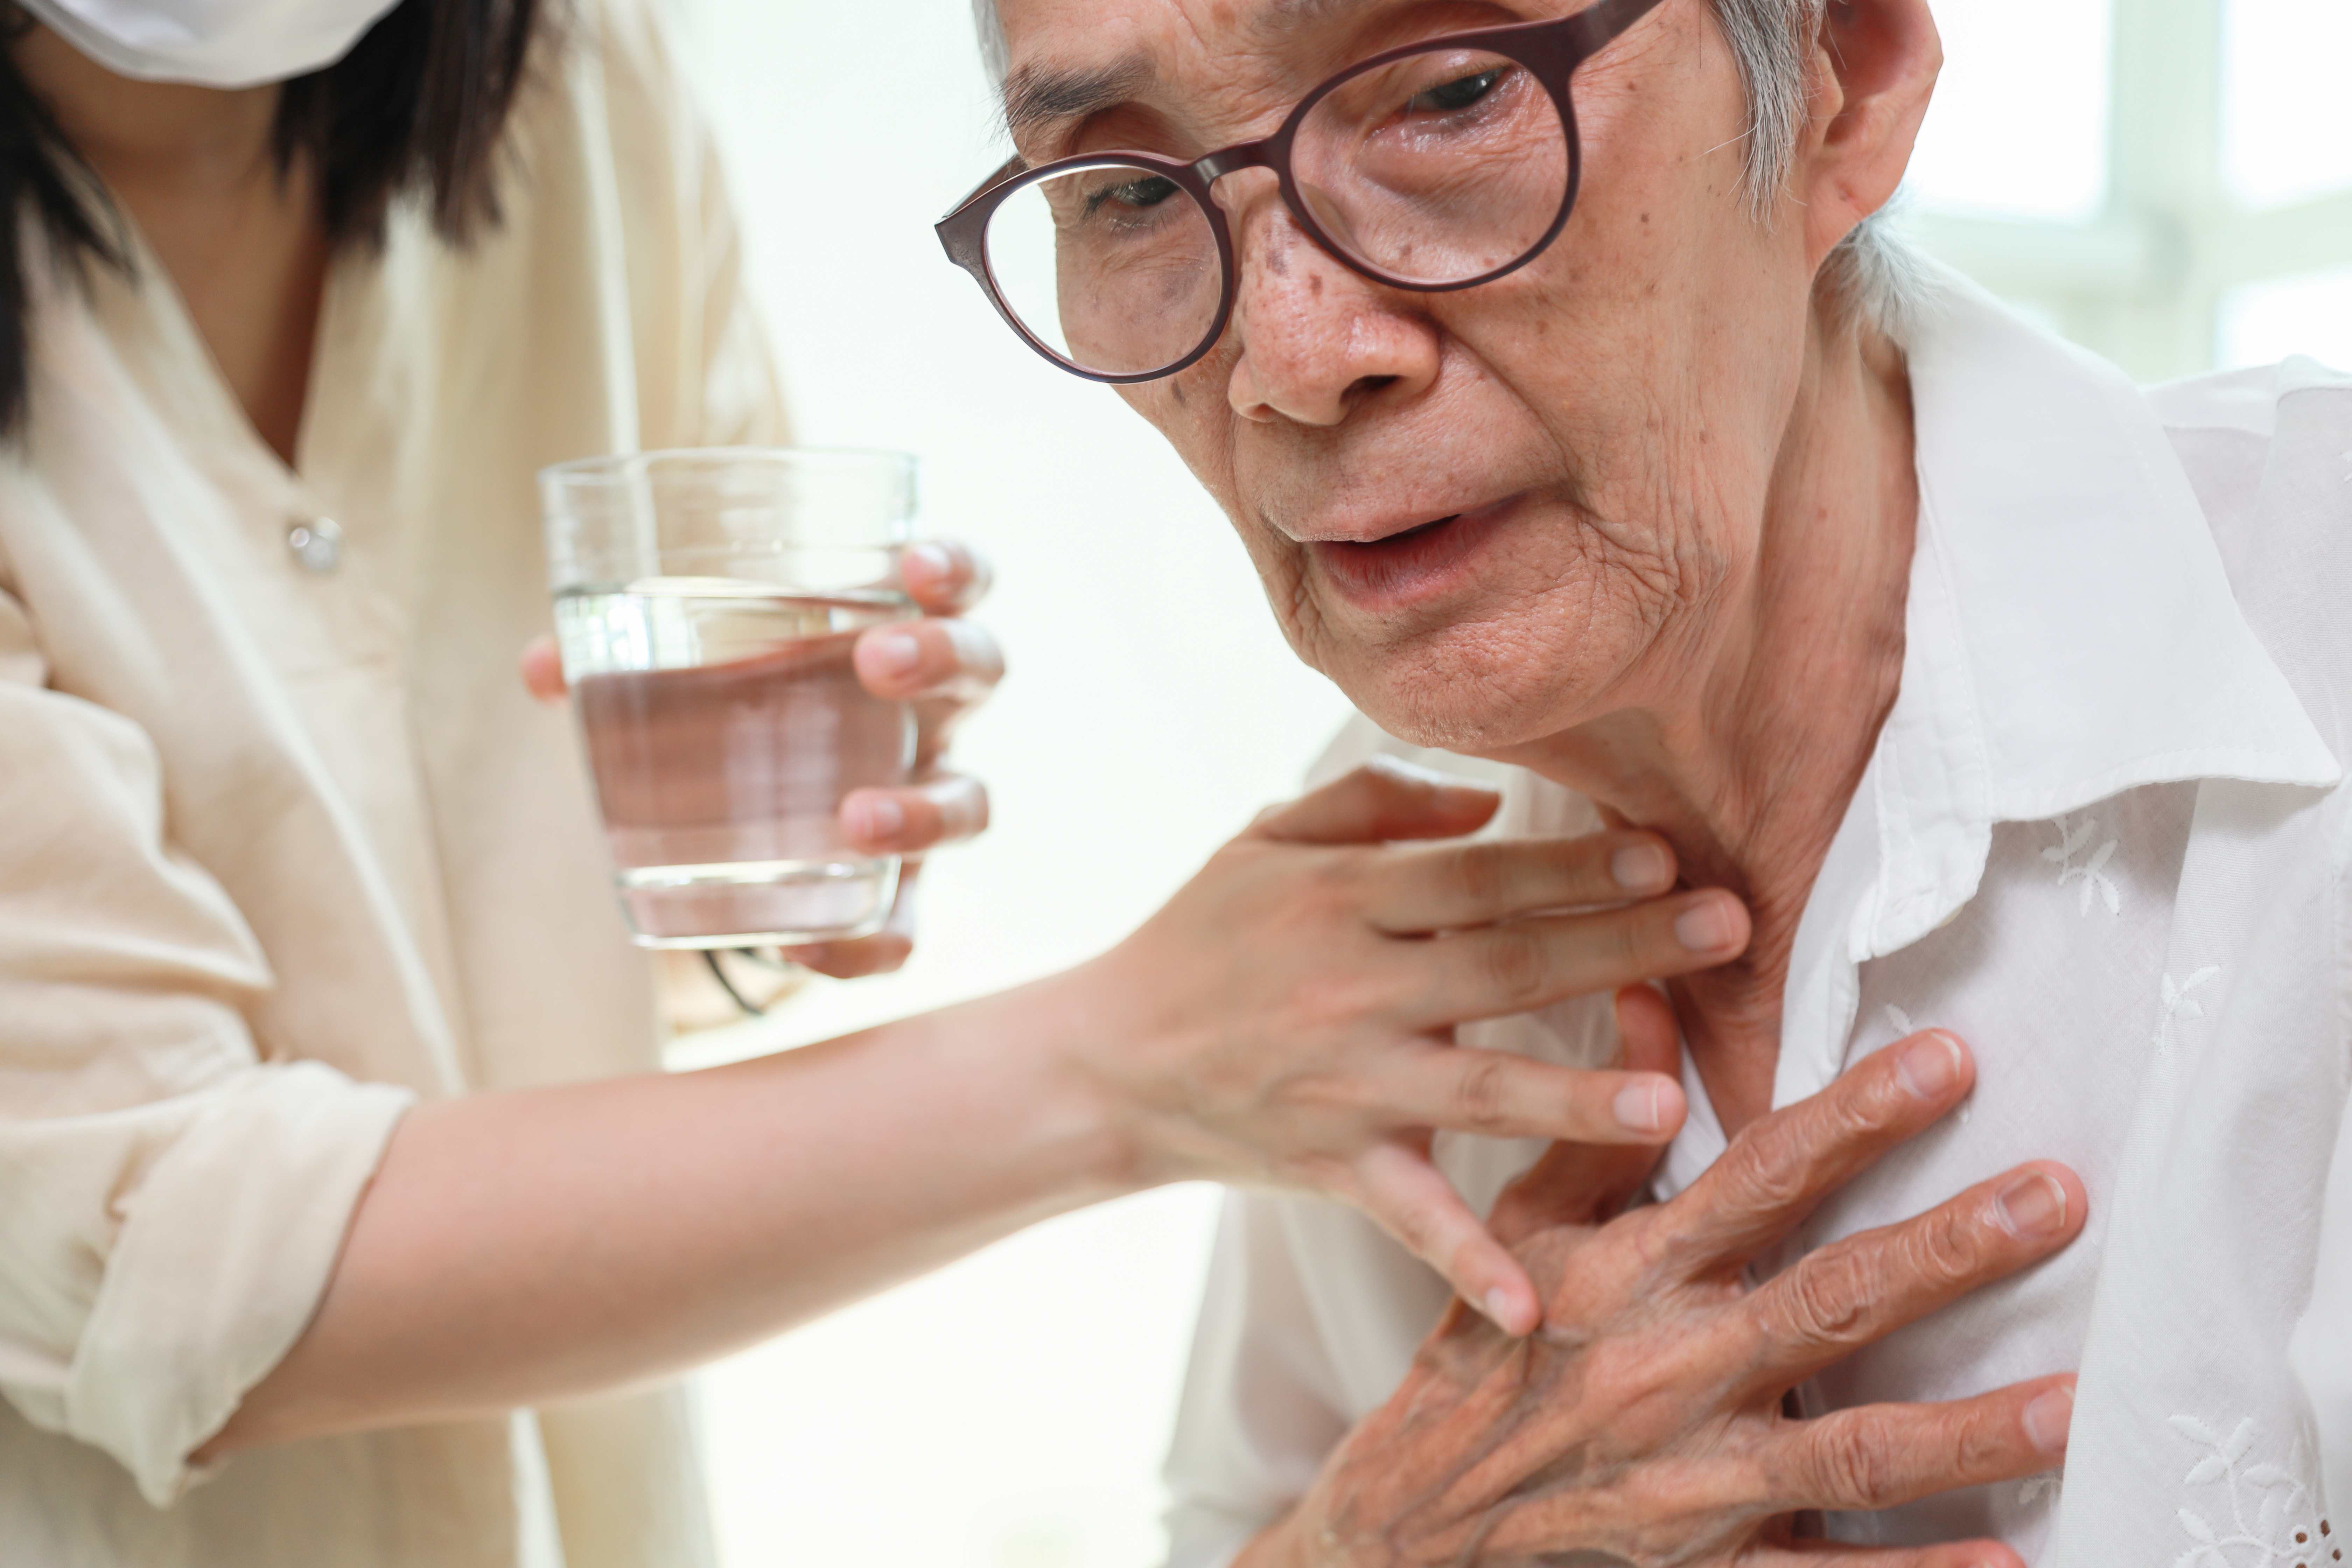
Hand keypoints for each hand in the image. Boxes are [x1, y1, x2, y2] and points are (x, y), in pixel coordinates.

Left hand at [521, 539, 1002, 979]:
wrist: (746, 833)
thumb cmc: (735, 716)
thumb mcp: (683, 675)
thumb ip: (619, 660)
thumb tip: (544, 666)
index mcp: (891, 636)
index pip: (953, 585)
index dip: (953, 567)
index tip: (916, 566)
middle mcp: (928, 716)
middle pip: (979, 673)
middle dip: (940, 661)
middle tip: (875, 663)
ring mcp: (923, 803)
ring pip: (972, 803)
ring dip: (925, 810)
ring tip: (858, 819)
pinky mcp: (897, 895)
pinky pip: (907, 927)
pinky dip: (867, 945)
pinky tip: (804, 950)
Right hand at [1069, 757, 1754, 1333]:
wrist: (1105, 1060)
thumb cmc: (1201, 935)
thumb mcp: (1264, 839)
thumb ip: (1373, 802)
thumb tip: (1488, 799)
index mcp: (1344, 899)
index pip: (1481, 876)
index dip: (1571, 863)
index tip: (1665, 850)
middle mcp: (1353, 988)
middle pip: (1507, 964)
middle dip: (1623, 946)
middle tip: (1727, 929)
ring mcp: (1347, 1083)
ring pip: (1480, 1088)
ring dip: (1574, 1096)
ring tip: (1665, 1101)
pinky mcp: (1335, 1164)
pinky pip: (1411, 1219)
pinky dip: (1466, 1264)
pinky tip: (1531, 1308)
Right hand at [1251, 1032, 2084, 1567]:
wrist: (1410, 1523)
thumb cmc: (1483, 1359)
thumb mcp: (1523, 1225)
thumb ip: (1600, 1122)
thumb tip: (1647, 993)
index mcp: (1633, 1272)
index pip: (1762, 1177)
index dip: (1856, 1115)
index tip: (1950, 1059)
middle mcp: (1670, 1366)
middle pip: (1830, 1298)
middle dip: (1948, 1247)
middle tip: (2058, 1196)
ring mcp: (1695, 1477)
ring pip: (1852, 1447)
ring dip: (1969, 1429)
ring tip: (2074, 1400)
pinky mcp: (1706, 1565)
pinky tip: (2005, 1562)